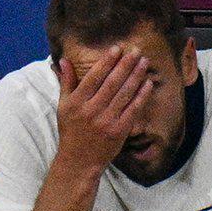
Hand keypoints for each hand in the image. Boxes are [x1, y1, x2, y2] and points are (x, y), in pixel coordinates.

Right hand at [54, 46, 152, 176]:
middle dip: (125, 65)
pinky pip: (133, 110)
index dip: (107, 61)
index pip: (94, 76)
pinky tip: (148, 84)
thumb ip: (66, 82)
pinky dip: (141, 96)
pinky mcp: (119, 131)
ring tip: (144, 62)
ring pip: (124, 94)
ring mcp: (106, 121)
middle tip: (136, 51)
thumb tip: (64, 60)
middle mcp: (91, 110)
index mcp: (77, 102)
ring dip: (136, 76)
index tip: (117, 49)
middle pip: (112, 83)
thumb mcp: (63, 106)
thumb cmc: (71, 131)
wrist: (79, 161)